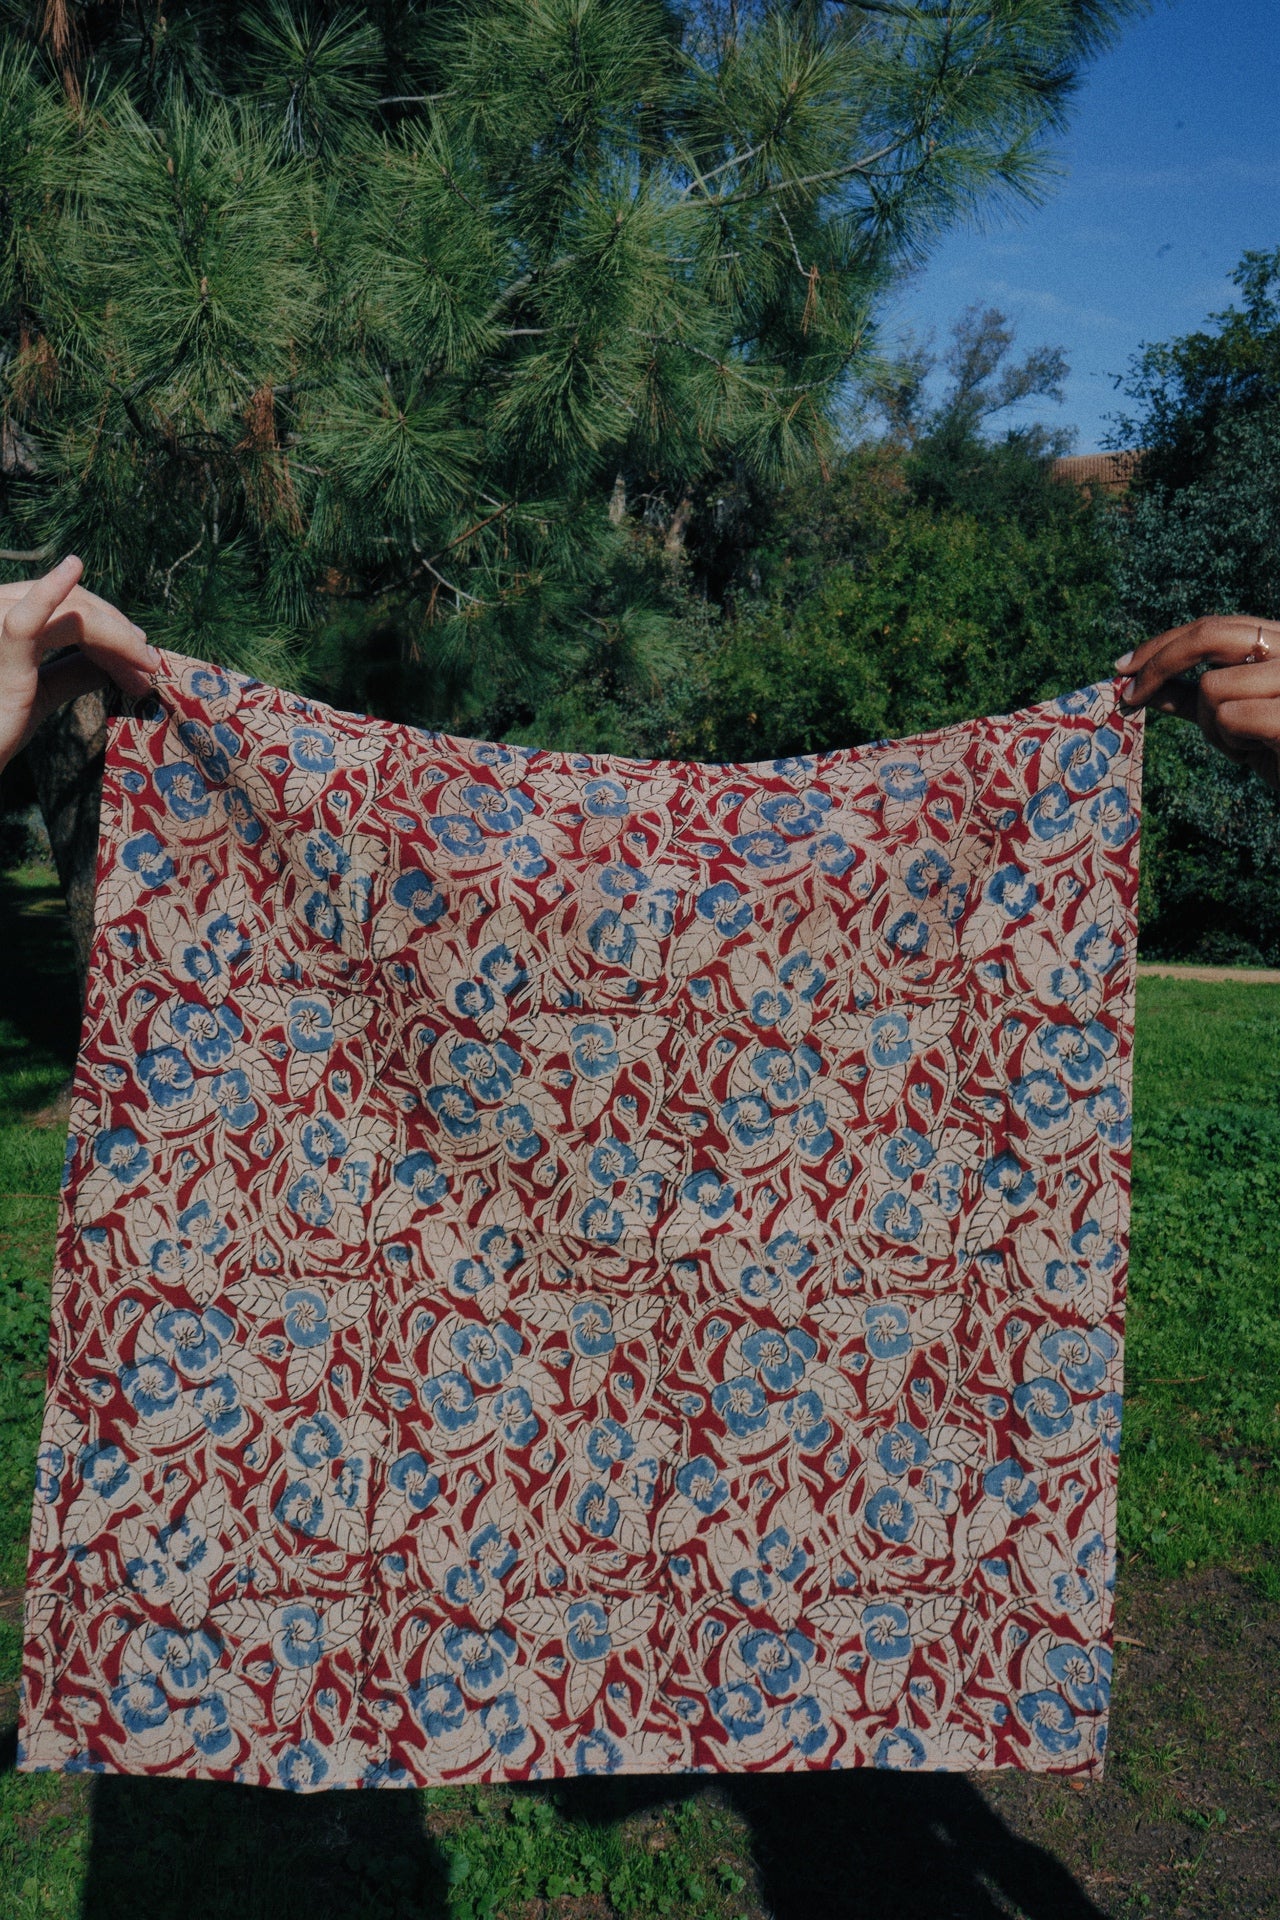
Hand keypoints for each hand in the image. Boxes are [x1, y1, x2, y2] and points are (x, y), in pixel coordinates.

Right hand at [0, 556, 158, 774]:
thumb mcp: (39, 695)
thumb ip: (70, 672)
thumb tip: (109, 661)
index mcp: (6, 620)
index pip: (63, 607)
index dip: (107, 625)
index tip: (141, 657)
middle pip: (70, 604)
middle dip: (117, 632)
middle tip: (150, 663)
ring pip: (69, 614)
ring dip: (115, 637)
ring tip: (144, 662)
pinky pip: (26, 621)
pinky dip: (51, 594)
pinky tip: (72, 568)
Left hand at [1116, 614, 1279, 789]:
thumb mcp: (1236, 721)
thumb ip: (1196, 699)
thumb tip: (1147, 687)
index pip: (1215, 626)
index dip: (1164, 644)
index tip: (1123, 667)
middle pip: (1209, 634)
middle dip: (1159, 663)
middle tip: (1129, 694)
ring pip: (1212, 686)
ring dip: (1211, 726)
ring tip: (1243, 744)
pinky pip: (1228, 715)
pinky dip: (1230, 742)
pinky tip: (1258, 753)